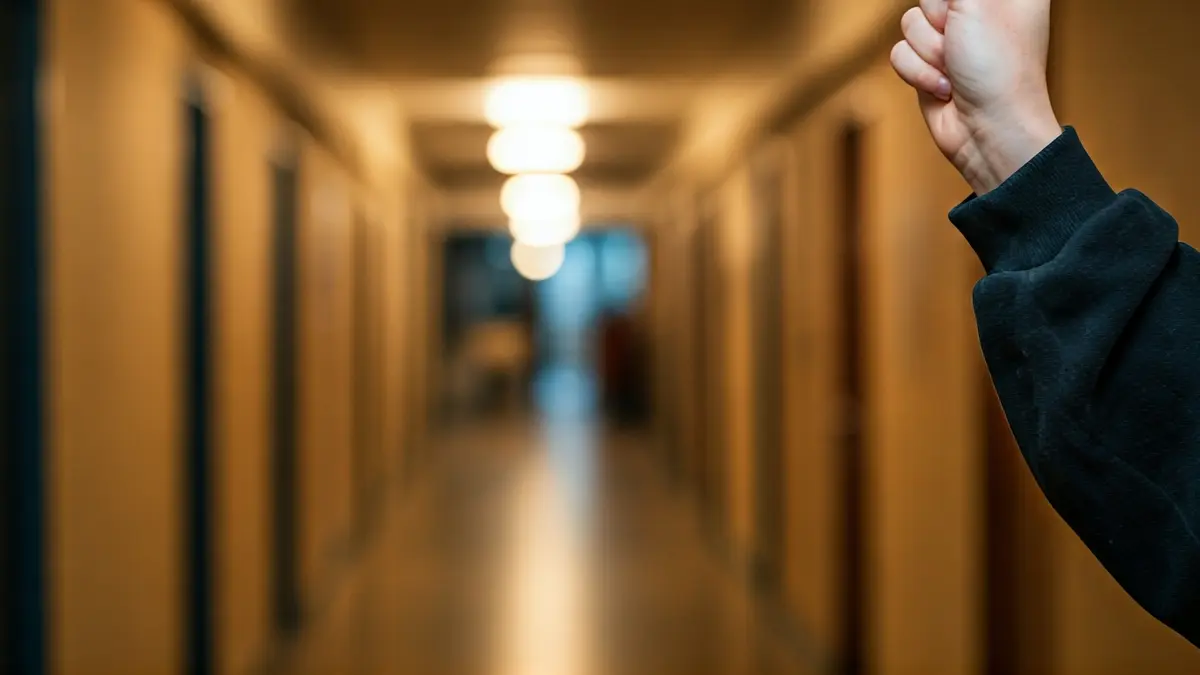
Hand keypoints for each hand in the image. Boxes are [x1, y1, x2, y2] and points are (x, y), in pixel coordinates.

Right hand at [890, 0, 1062, 193]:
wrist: (989, 130)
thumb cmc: (998, 68)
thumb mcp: (978, 2)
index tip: (955, 13)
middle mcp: (977, 10)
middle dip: (938, 17)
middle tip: (962, 37)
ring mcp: (951, 39)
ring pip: (909, 22)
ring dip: (929, 51)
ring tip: (956, 69)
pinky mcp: (929, 65)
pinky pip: (900, 53)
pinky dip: (918, 73)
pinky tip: (945, 88)